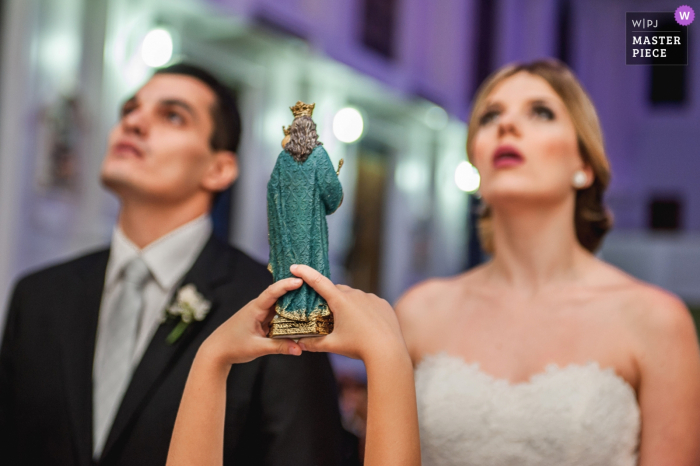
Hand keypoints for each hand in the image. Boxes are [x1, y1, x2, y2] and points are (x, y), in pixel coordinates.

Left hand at [198, 278, 303, 367]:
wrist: (216, 352)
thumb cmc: (232, 347)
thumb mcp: (257, 348)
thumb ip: (279, 347)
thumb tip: (299, 349)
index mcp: (255, 309)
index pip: (272, 292)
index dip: (286, 285)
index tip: (300, 280)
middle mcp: (258, 308)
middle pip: (279, 296)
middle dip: (294, 291)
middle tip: (313, 288)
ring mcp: (259, 314)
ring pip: (279, 307)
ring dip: (292, 304)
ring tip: (311, 300)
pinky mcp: (261, 322)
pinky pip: (277, 316)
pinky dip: (287, 316)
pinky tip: (299, 318)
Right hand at [290, 264, 407, 364]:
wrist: (387, 351)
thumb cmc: (359, 347)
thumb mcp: (332, 345)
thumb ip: (313, 344)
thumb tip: (298, 344)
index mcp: (341, 301)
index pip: (319, 282)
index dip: (306, 273)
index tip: (295, 266)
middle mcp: (356, 294)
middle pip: (337, 290)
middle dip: (330, 298)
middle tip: (327, 314)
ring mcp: (371, 297)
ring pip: (354, 296)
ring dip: (348, 304)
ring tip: (350, 323)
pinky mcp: (382, 303)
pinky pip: (369, 302)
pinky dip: (364, 309)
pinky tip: (365, 324)